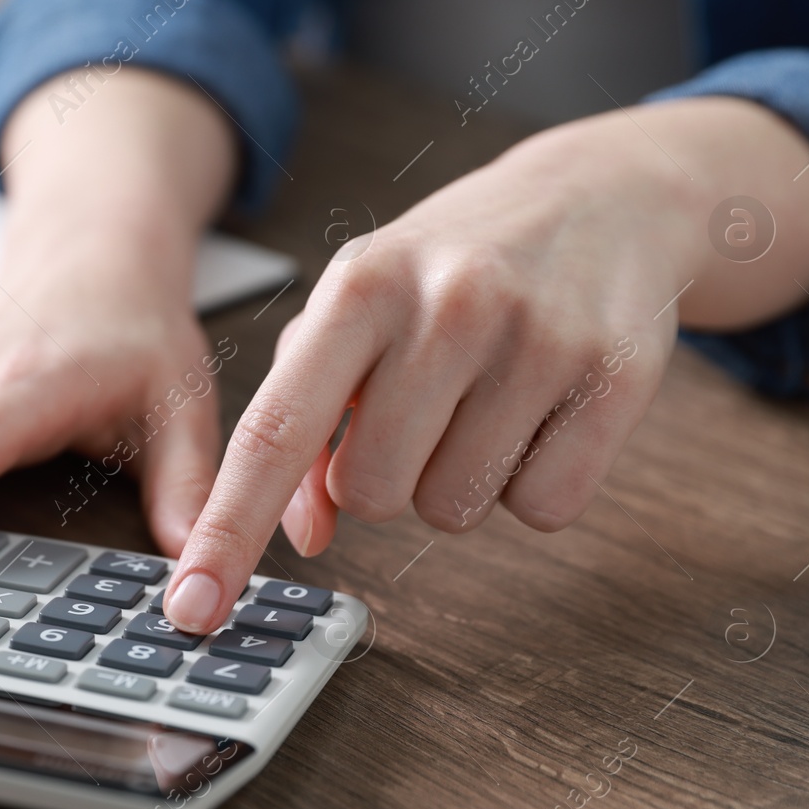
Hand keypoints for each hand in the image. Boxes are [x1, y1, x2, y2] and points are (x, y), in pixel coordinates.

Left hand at [162, 96, 808, 632]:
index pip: (274, 431)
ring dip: (459, 480)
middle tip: (423, 409)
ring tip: (486, 399)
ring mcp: (538, 339)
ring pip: (455, 510)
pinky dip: (533, 485)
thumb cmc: (453, 265)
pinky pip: (543, 509)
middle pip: (372, 494)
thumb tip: (305, 535)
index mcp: (361, 284)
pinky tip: (543, 412)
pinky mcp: (616, 379)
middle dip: (384, 476)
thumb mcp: (358, 308)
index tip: (192, 610)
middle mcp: (448, 304)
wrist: (605, 198)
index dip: (228, 531)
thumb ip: (307, 415)